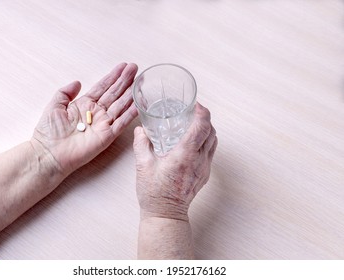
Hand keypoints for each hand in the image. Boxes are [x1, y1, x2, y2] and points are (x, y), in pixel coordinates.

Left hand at [32, 63, 137, 175]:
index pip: (102, 87)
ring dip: (130, 94)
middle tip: (135, 68)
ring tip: (139, 82)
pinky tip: (138, 104)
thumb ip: (65, 92)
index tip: (123, 66)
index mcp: (84, 105)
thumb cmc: (48, 133)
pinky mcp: (107, 136)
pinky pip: (121, 123)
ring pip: (120, 105)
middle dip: (125, 81)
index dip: (113, 77)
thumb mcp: (54, 106)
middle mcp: (96, 113)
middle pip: (114, 93)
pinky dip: (130, 114)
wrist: (49, 153)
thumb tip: (77, 82)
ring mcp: (103, 124)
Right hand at [133, 102, 216, 220]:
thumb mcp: (143, 166)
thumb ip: (141, 144)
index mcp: (185, 155)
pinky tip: (192, 142)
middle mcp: (199, 160)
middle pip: (211, 131)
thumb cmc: (155, 193)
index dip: (202, 112)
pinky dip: (206, 142)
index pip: (202, 127)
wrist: (166, 215)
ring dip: (207, 130)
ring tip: (193, 125)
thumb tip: (140, 130)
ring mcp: (204, 168)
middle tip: (193, 112)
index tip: (196, 105)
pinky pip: (211, 152)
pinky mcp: (204, 174)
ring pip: (214, 142)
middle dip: (205, 118)